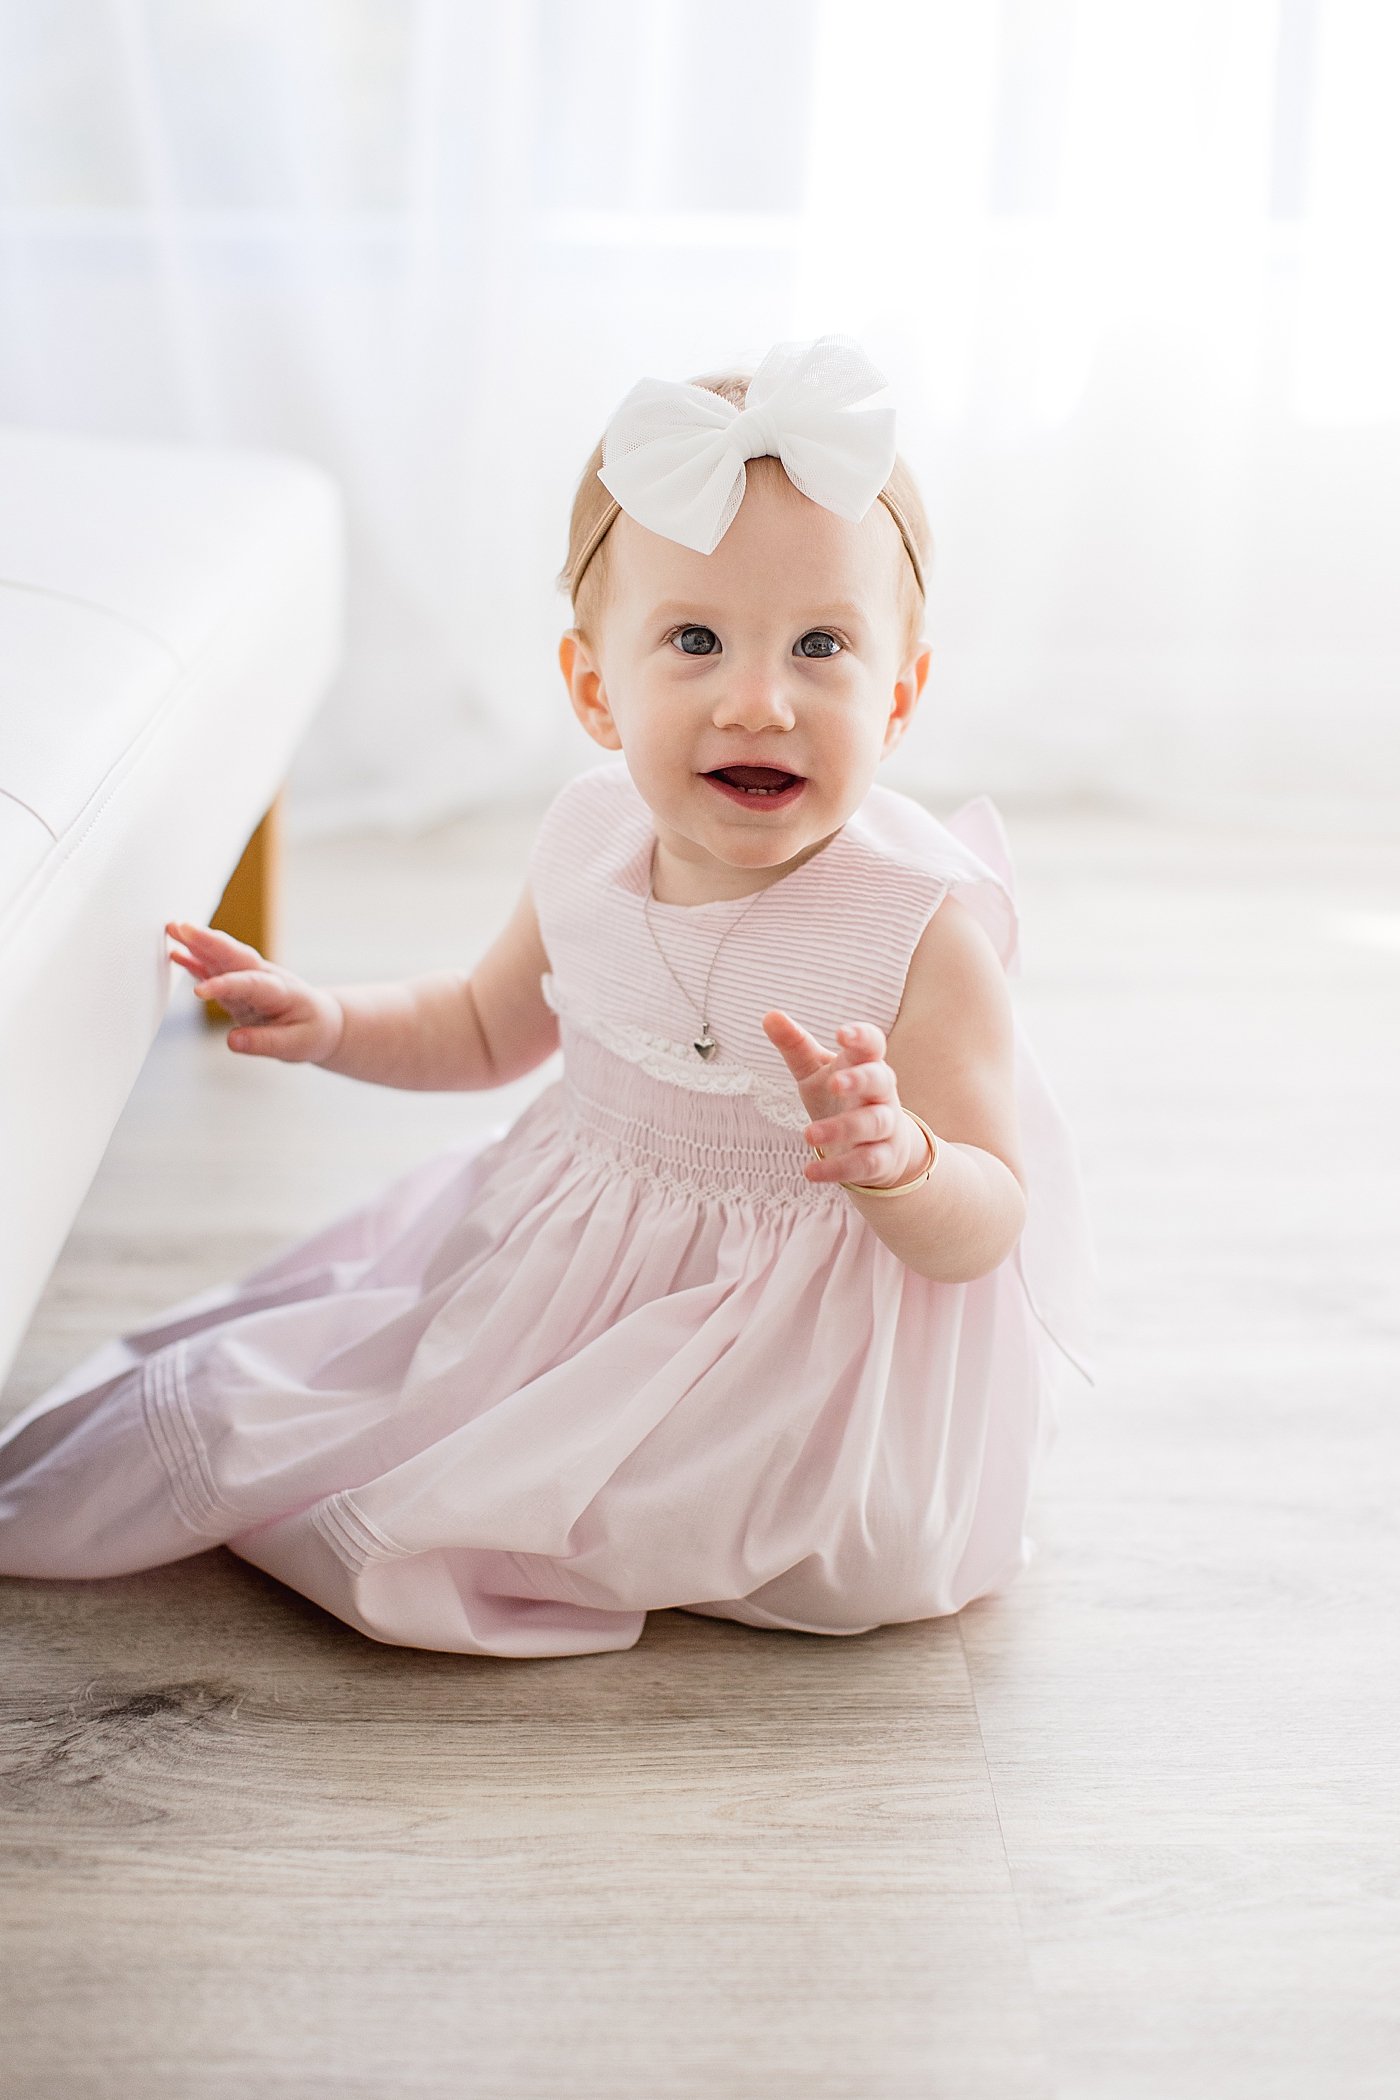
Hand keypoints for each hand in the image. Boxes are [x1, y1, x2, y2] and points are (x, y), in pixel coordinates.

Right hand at [165, 921, 343, 1064]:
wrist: (321, 1021)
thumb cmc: (311, 1032)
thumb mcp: (295, 1045)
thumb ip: (264, 1043)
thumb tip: (232, 1041)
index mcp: (280, 990)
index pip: (250, 984)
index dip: (225, 987)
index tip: (199, 992)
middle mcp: (263, 977)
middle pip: (235, 956)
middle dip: (208, 942)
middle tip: (180, 927)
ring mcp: (250, 978)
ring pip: (222, 957)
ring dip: (198, 942)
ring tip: (171, 928)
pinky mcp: (238, 985)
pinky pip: (215, 970)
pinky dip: (197, 960)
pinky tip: (176, 952)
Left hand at [762, 1011, 926, 1188]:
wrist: (878, 1145)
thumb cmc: (841, 1097)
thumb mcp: (815, 1070)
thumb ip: (795, 1044)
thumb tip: (768, 1014)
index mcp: (865, 1064)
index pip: (872, 1044)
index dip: (862, 1036)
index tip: (842, 1034)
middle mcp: (880, 1093)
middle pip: (881, 1080)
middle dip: (860, 1080)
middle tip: (835, 1082)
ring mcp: (884, 1126)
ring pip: (874, 1123)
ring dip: (843, 1128)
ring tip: (808, 1135)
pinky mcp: (881, 1159)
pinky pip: (866, 1163)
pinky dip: (839, 1169)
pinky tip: (810, 1173)